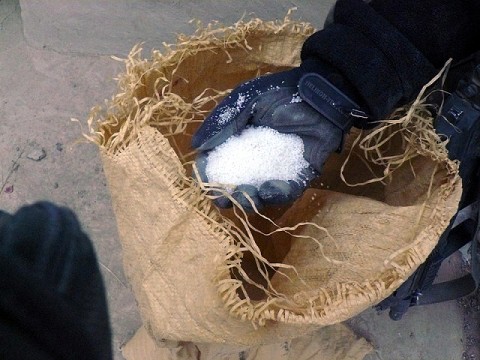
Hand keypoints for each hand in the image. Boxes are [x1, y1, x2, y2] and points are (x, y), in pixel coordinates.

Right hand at [192, 68, 347, 209]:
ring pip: (260, 194)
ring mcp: (278, 170)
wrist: (320, 92)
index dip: (208, 173)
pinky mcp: (300, 175)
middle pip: (236, 185)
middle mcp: (256, 160)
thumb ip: (222, 123)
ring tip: (246, 193)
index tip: (203, 177)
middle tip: (225, 197)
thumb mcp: (245, 101)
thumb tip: (196, 146)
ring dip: (250, 198)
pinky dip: (277, 194)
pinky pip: (288, 192)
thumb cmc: (281, 92)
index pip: (218, 164)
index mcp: (239, 143)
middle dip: (227, 195)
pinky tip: (268, 188)